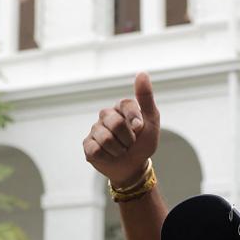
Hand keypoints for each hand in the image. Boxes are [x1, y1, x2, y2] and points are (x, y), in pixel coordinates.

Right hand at [83, 72, 159, 187]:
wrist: (133, 167)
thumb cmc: (143, 142)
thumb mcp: (152, 121)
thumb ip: (146, 98)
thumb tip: (142, 72)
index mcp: (121, 107)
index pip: (125, 104)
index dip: (134, 118)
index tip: (139, 129)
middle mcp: (106, 115)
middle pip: (115, 123)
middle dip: (128, 138)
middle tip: (130, 143)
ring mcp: (95, 129)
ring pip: (105, 138)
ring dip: (119, 150)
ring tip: (121, 150)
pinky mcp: (87, 145)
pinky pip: (96, 150)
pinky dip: (108, 157)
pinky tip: (110, 156)